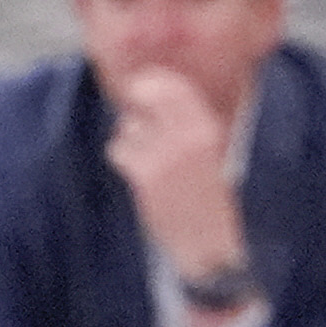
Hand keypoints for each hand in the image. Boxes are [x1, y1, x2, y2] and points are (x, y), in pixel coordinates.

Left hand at [103, 69, 244, 281]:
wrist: (208, 244)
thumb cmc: (206, 199)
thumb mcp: (208, 155)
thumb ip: (186, 125)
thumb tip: (152, 94)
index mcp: (207, 130)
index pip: (173, 86)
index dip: (152, 82)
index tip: (142, 89)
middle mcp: (186, 137)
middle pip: (145, 94)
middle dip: (134, 101)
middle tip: (133, 116)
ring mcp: (164, 155)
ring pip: (128, 126)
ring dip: (131, 140)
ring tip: (149, 163)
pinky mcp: (144, 175)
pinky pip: (117, 149)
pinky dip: (123, 161)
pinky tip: (139, 177)